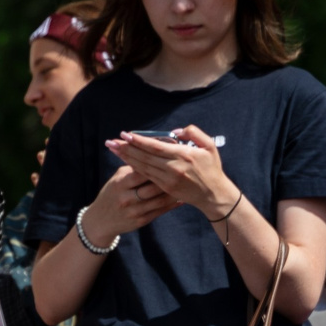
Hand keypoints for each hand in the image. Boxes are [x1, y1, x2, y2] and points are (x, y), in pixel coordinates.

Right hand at [83, 163, 176, 240]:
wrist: (101, 220)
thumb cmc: (112, 193)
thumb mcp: (117, 178)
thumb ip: (133, 167)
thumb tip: (151, 152)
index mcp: (120, 183)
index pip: (141, 170)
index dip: (156, 164)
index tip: (170, 157)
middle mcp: (127, 197)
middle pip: (153, 186)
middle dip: (169, 178)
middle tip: (183, 171)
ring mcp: (134, 210)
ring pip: (159, 200)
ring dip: (174, 192)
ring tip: (184, 184)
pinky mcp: (141, 221)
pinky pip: (160, 211)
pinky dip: (172, 204)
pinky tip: (181, 198)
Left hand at [108, 126, 234, 219]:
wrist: (213, 194)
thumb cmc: (212, 168)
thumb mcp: (210, 146)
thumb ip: (194, 133)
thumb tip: (176, 131)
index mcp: (183, 155)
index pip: (155, 146)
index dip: (138, 140)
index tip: (125, 134)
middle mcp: (173, 168)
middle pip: (145, 157)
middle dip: (127, 148)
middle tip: (112, 141)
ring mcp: (168, 179)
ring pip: (143, 167)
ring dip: (127, 158)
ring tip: (114, 149)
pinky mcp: (165, 188)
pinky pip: (147, 176)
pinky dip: (135, 168)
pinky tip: (126, 161)